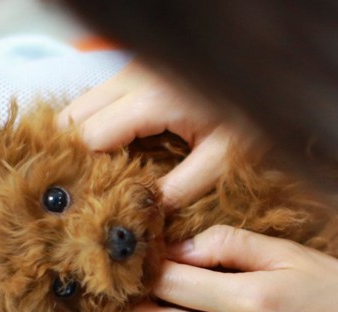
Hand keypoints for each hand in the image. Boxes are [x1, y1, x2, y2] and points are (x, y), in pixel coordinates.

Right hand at [58, 61, 246, 209]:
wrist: (264, 75)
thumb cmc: (251, 115)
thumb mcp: (223, 158)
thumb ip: (181, 188)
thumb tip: (143, 214)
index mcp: (152, 101)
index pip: (91, 137)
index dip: (84, 173)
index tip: (87, 202)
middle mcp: (132, 78)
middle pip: (73, 117)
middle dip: (74, 155)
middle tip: (86, 191)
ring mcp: (131, 70)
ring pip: (81, 105)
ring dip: (81, 138)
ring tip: (95, 175)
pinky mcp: (136, 71)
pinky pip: (98, 99)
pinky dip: (95, 124)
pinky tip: (109, 152)